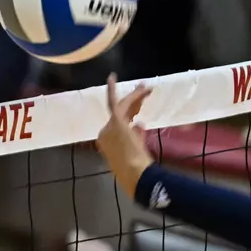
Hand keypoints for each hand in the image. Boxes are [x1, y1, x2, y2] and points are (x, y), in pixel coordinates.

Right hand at [96, 75, 154, 199]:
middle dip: (133, 101)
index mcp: (108, 141)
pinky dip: (112, 89)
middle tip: (144, 90)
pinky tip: (111, 77)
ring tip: (146, 87)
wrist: (133, 173)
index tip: (141, 112)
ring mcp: (109, 127)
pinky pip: (114, 102)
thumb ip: (137, 136)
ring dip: (134, 96)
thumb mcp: (137, 150)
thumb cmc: (136, 168)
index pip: (121, 123)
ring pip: (121, 106)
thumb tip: (139, 124)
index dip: (132, 115)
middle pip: (120, 113)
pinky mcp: (115, 122)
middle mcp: (105, 132)